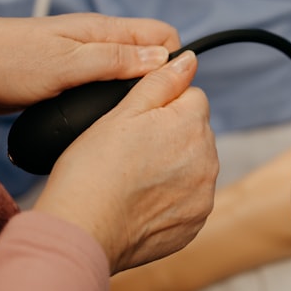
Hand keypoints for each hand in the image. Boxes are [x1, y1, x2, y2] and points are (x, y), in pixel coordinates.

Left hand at [0, 13, 181, 113]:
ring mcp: (82, 62)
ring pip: (125, 76)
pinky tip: (102, 126)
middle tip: (152, 117)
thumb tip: (165, 59)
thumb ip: (117, 61)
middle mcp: (98, 44)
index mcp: (104, 31)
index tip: (169, 93)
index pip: (162, 36)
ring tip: (131, 126)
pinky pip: (100, 89)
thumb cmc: (8, 60)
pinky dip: (107, 104)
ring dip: (131, 96)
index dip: (173, 61)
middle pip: (148, 57)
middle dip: (158, 82)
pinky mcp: (66, 80)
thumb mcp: (68, 64)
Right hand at [34, 51, 217, 273]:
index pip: (192, 97)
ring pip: (193, 165)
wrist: (83, 230)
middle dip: (171, 134)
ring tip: (133, 177)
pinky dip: (170, 198)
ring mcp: (203, 194)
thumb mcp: (122, 111)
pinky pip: (188, 198)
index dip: (162, 105)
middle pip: (195, 131)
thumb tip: (189, 60)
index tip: (138, 122)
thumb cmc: (94, 168)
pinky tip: (140, 201)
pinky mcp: (194, 222)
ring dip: (173, 166)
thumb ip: (161, 81)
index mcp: (192, 124)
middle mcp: (207, 159)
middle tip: (130, 151)